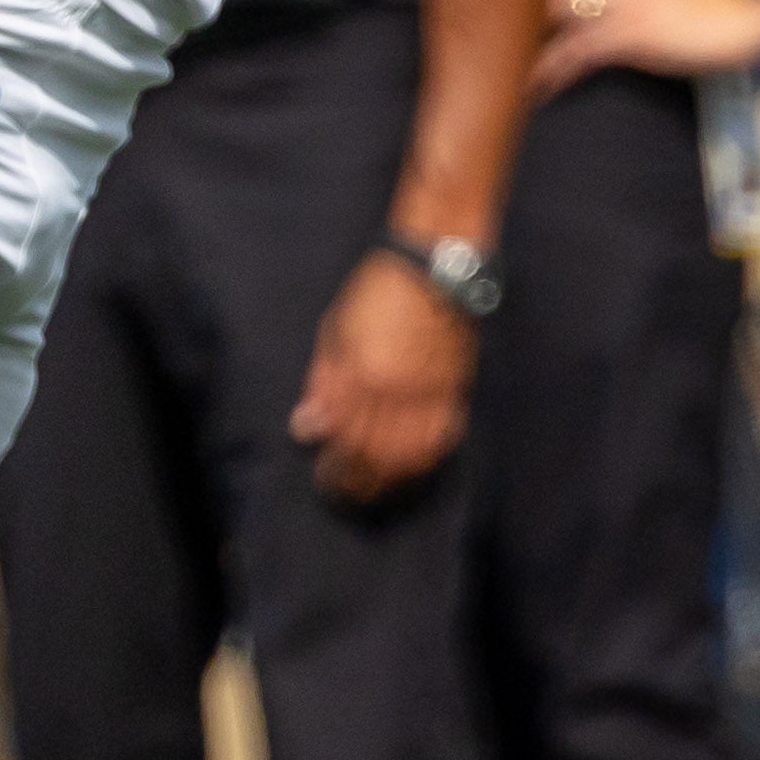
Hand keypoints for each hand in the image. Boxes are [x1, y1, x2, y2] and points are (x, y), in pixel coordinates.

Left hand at [291, 250, 474, 506]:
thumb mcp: (335, 332)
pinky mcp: (454, 389)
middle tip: (343, 492)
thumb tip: (306, 429)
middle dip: (357, 481)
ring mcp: (428, 391)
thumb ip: (321, 384)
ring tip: (372, 487)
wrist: (432, 267)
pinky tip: (409, 468)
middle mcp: (396, 389)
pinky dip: (424, 460)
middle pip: (375, 454)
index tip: (323, 477)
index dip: (333, 466)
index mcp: (361, 373)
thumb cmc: (376, 294)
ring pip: (410, 455)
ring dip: (389, 478)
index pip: (344, 437)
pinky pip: (440, 438)